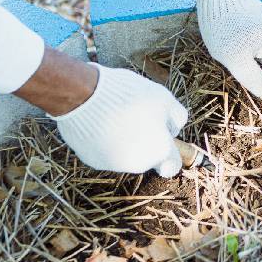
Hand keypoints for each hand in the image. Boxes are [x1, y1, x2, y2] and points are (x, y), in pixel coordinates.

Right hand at [51, 64, 187, 176]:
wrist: (85, 97)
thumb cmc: (129, 96)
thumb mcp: (165, 98)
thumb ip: (176, 117)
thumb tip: (173, 129)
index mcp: (159, 151)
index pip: (173, 165)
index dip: (172, 154)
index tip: (165, 141)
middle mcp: (137, 164)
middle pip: (148, 157)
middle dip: (147, 141)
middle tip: (138, 117)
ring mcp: (113, 164)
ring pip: (126, 155)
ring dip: (126, 141)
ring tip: (117, 116)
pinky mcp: (92, 160)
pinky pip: (105, 152)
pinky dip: (106, 141)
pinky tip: (101, 122)